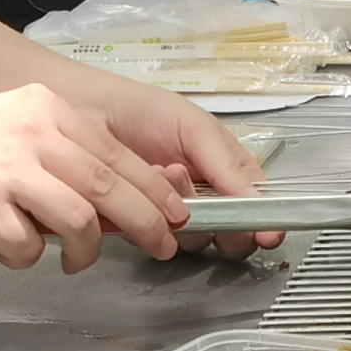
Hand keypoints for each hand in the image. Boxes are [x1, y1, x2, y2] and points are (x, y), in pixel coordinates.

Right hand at [0, 83, 185, 270]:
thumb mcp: (15, 131)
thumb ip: (63, 155)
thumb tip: (123, 199)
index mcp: (45, 109)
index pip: (115, 152)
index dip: (153, 187)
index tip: (177, 214)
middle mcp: (31, 131)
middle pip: (109, 184)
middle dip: (147, 222)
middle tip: (164, 245)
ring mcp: (6, 168)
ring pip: (79, 219)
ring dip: (88, 250)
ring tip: (76, 261)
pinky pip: (28, 246)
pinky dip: (27, 258)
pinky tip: (11, 251)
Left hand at [85, 69, 277, 251]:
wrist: (84, 110)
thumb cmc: (142, 111)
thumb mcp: (196, 128)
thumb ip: (229, 166)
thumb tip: (260, 206)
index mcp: (223, 171)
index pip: (254, 205)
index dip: (263, 222)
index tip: (266, 233)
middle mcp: (201, 197)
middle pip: (231, 232)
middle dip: (223, 221)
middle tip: (200, 196)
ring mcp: (169, 215)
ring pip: (196, 240)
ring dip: (185, 212)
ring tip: (165, 173)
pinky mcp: (137, 227)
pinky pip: (157, 241)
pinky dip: (152, 218)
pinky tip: (142, 188)